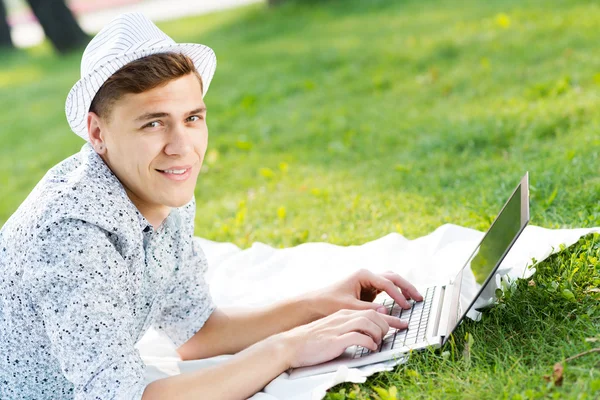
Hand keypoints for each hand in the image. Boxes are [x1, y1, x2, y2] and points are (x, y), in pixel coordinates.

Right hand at [277, 308, 391, 368]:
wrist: (291, 345)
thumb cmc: (312, 340)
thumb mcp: (333, 330)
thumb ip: (349, 328)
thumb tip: (368, 333)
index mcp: (342, 314)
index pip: (370, 310)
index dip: (388, 318)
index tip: (401, 324)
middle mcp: (342, 317)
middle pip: (372, 314)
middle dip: (386, 325)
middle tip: (389, 336)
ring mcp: (338, 328)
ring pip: (367, 323)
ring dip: (378, 333)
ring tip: (378, 343)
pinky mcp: (334, 340)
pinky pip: (358, 337)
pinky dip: (369, 343)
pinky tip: (370, 348)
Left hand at [307, 269, 422, 327]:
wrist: (314, 304)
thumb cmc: (328, 303)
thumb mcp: (349, 308)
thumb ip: (369, 311)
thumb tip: (387, 314)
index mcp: (363, 275)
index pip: (386, 283)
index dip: (398, 295)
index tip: (406, 307)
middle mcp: (366, 276)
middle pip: (393, 277)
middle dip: (406, 287)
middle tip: (419, 298)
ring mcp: (367, 282)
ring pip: (390, 282)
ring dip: (403, 289)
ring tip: (415, 299)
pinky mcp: (367, 291)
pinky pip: (385, 290)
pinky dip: (395, 295)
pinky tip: (402, 304)